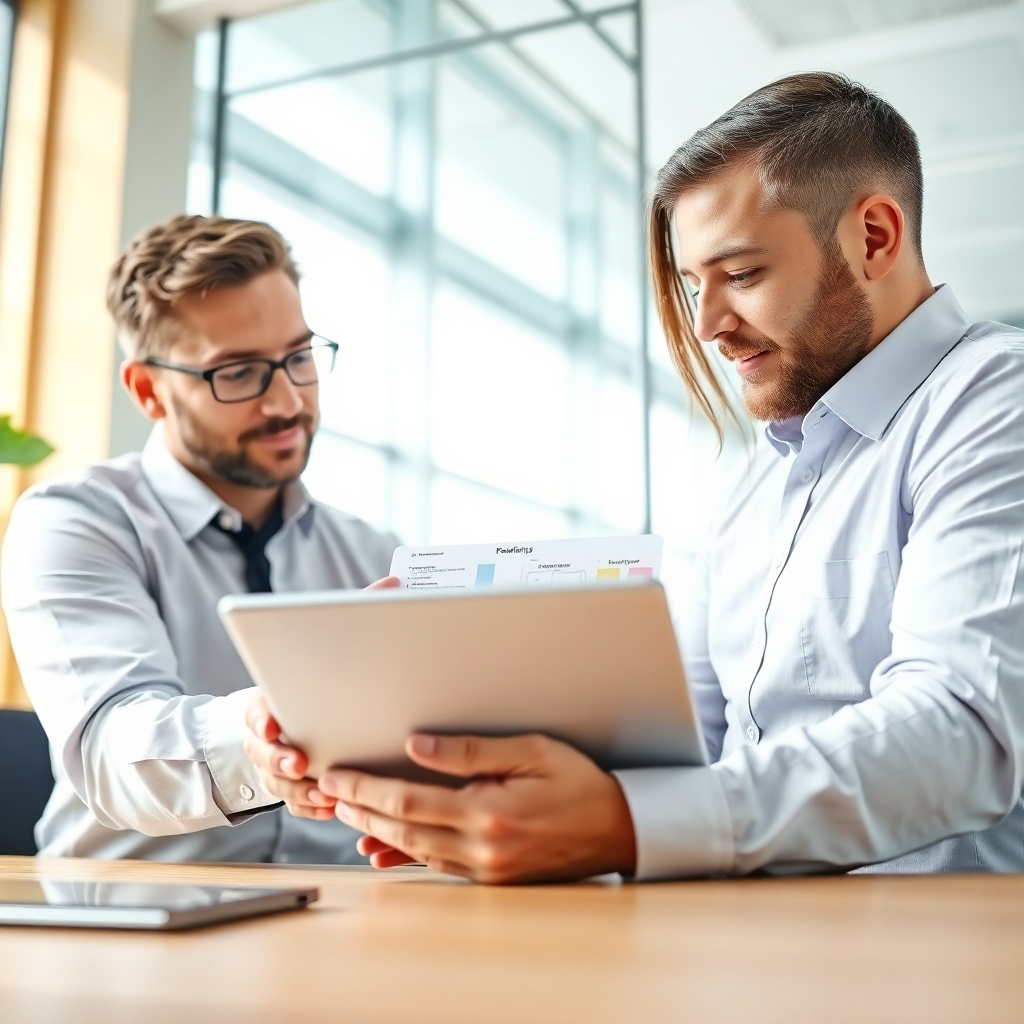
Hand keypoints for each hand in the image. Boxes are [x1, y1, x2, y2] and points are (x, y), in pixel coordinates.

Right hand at [239, 574, 402, 818]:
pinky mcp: (294, 789)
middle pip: (263, 754)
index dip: (262, 720)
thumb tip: (394, 586)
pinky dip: (314, 808)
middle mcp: (267, 736)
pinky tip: (335, 808)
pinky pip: (299, 805)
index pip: (254, 711)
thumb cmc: (318, 669)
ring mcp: (278, 765)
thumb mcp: (332, 637)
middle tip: (301, 763)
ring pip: (281, 785)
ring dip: (302, 790)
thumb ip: (355, 611)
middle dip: (280, 760)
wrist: (296, 707)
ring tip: (326, 793)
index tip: (275, 726)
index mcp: (269, 701)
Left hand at [319, 733, 637, 883]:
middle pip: (402, 828)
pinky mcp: (491, 877)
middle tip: (329, 793)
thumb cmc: (577, 783)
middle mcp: (481, 846)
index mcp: (487, 811)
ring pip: (415, 850)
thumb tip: (417, 744)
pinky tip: (385, 845)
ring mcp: (485, 868)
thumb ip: (470, 750)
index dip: (366, 788)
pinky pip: (437, 867)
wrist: (617, 828)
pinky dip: (405, 854)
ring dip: (377, 830)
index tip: (338, 776)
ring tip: (349, 812)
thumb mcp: (529, 751)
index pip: (408, 799)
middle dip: (361, 809)